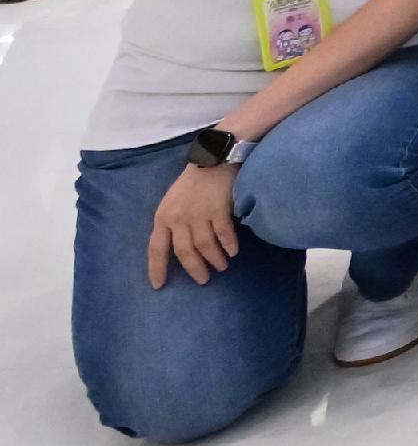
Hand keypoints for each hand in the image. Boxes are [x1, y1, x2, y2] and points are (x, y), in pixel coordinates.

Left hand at [147, 160, 239, 288]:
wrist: (214, 160)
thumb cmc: (193, 183)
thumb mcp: (174, 202)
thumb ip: (173, 223)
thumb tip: (180, 249)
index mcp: (162, 217)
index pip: (156, 248)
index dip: (157, 269)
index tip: (159, 286)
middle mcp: (178, 218)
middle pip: (184, 251)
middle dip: (194, 269)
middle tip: (203, 280)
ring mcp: (198, 214)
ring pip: (205, 246)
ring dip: (214, 259)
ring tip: (222, 267)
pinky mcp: (218, 210)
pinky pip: (224, 235)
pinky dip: (229, 245)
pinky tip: (233, 252)